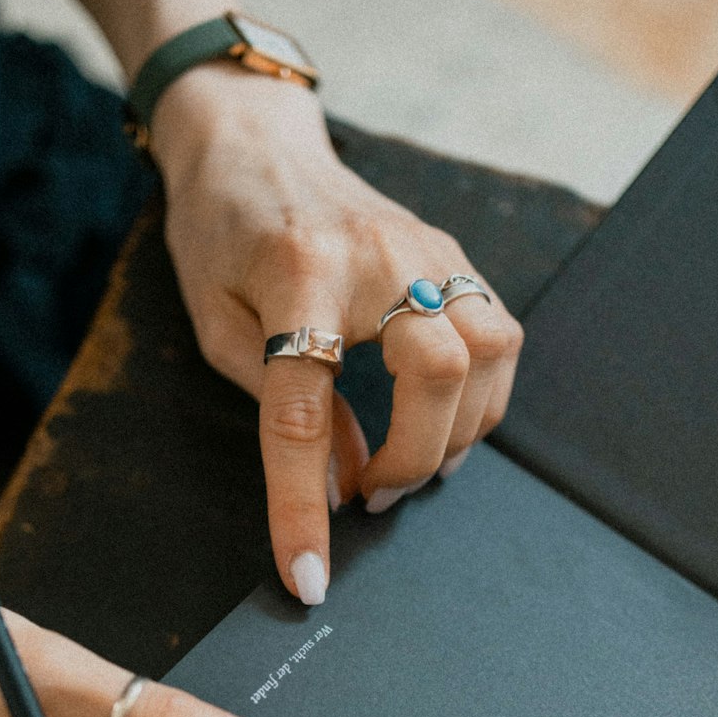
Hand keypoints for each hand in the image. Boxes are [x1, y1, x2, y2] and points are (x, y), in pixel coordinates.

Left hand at [153, 67, 524, 605]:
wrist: (251, 139)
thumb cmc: (220, 233)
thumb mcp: (219, 325)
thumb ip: (280, 405)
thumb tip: (344, 482)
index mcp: (296, 274)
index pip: (304, 412)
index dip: (303, 506)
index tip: (308, 576)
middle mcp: (377, 256)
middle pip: (439, 374)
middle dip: (413, 460)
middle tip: (371, 494)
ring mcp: (427, 248)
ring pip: (490, 353)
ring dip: (458, 432)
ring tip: (408, 460)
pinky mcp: (452, 253)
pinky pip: (498, 335)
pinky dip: (480, 395)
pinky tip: (439, 417)